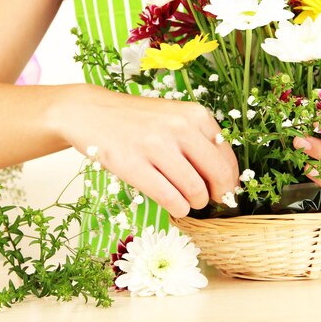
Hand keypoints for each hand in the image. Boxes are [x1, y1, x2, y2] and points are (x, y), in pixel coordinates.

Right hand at [60, 84, 238, 217]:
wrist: (91, 112)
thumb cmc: (138, 121)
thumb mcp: (174, 117)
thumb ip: (200, 141)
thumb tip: (227, 180)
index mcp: (195, 114)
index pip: (227, 156)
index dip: (229, 180)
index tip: (223, 190)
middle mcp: (179, 127)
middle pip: (218, 175)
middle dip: (218, 194)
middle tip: (210, 200)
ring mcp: (156, 146)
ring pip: (196, 191)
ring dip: (194, 203)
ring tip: (186, 200)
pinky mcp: (134, 165)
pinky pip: (171, 200)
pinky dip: (178, 208)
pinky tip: (173, 204)